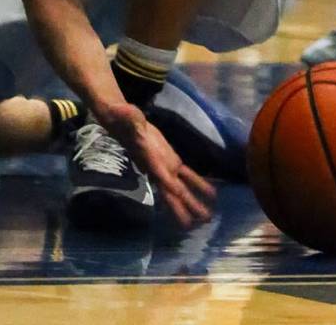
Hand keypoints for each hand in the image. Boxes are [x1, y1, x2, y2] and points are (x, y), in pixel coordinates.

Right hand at [98, 102, 214, 228]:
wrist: (123, 122)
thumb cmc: (124, 119)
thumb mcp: (128, 117)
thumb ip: (132, 119)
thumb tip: (129, 112)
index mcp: (150, 161)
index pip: (162, 177)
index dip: (171, 189)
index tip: (182, 202)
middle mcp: (158, 169)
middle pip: (172, 193)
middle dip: (185, 208)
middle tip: (200, 223)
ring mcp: (166, 167)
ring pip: (181, 188)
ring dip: (194, 202)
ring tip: (208, 217)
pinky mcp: (171, 160)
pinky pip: (187, 175)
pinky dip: (199, 183)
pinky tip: (212, 193)